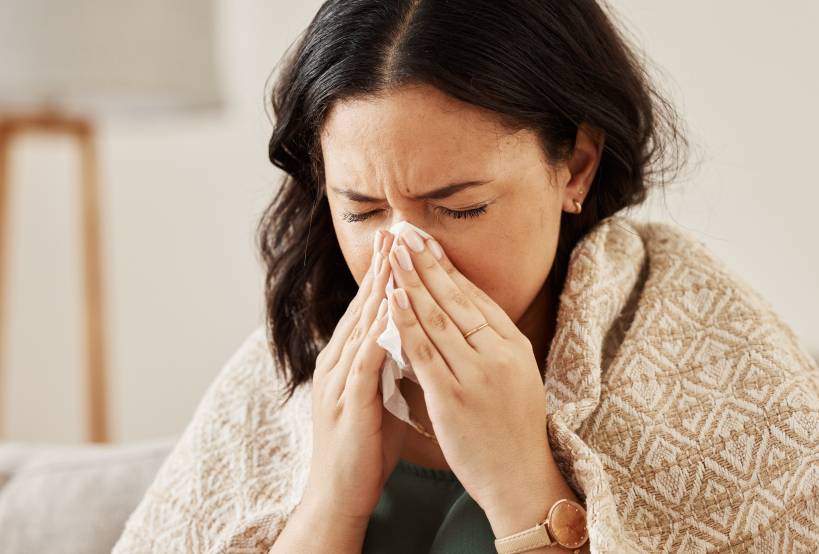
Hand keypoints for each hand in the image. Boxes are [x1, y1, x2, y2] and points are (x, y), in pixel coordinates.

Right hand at [302, 230, 407, 522]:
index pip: (369, 307)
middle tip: (396, 230)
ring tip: (396, 256)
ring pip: (362, 325)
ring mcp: (340, 379)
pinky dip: (379, 331)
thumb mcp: (380, 394)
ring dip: (380, 289)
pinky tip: (393, 309)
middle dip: (382, 267)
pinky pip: (365, 359)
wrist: (340, 491)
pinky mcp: (349, 401)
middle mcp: (339, 361)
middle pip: (363, 306)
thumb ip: (390, 363)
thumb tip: (411, 337)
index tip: (401, 242)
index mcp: (349, 359)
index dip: (385, 274)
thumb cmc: (365, 444)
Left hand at [384, 229, 553, 516]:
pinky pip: (425, 351)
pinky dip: (406, 322)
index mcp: (513, 345)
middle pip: (456, 298)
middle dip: (427, 262)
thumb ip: (490, 345)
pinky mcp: (454, 396)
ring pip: (438, 317)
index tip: (426, 241)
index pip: (475, 296)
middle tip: (405, 232)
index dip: (447, 266)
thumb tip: (461, 314)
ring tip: (393, 253)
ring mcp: (477, 373)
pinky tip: (391, 298)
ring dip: (412, 281)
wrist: (519, 478)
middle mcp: (498, 353)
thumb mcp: (515, 377)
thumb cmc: (513, 430)